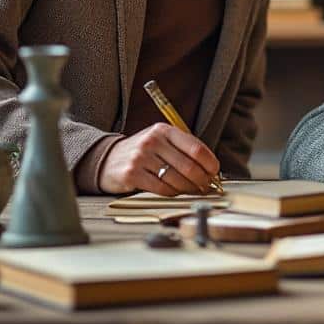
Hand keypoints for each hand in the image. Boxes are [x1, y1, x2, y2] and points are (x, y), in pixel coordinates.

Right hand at [99, 123, 219, 195]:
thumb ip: (184, 150)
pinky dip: (174, 193)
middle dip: (202, 180)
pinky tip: (176, 192)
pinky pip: (162, 189)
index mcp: (164, 130)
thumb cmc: (144, 152)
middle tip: (207, 186)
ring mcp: (140, 158)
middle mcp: (152, 141)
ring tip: (194, 190)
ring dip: (189, 189)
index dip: (210, 163)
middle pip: (188, 166)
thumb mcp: (162, 142)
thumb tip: (211, 169)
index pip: (196, 148)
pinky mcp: (132, 175)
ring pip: (176, 179)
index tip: (215, 172)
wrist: (108, 159)